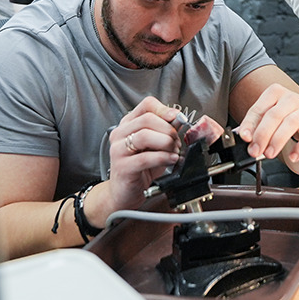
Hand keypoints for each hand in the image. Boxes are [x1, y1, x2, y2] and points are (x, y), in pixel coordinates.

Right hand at [94, 98, 181, 222]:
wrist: (124, 193)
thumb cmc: (140, 169)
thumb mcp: (156, 146)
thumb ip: (165, 132)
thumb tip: (180, 121)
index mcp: (128, 124)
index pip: (147, 105)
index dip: (165, 109)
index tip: (177, 118)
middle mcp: (120, 134)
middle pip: (148, 119)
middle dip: (168, 130)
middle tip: (177, 141)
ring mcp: (118, 150)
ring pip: (145, 135)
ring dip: (166, 143)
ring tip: (174, 152)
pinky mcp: (122, 167)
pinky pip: (145, 157)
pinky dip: (162, 157)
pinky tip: (171, 160)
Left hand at [235, 84, 298, 164]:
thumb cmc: (286, 116)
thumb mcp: (269, 115)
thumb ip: (255, 125)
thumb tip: (243, 137)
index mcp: (275, 93)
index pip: (259, 109)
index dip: (249, 124)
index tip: (244, 137)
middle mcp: (291, 99)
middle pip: (274, 115)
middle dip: (262, 135)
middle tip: (255, 151)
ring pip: (291, 123)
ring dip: (278, 141)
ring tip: (269, 154)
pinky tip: (292, 157)